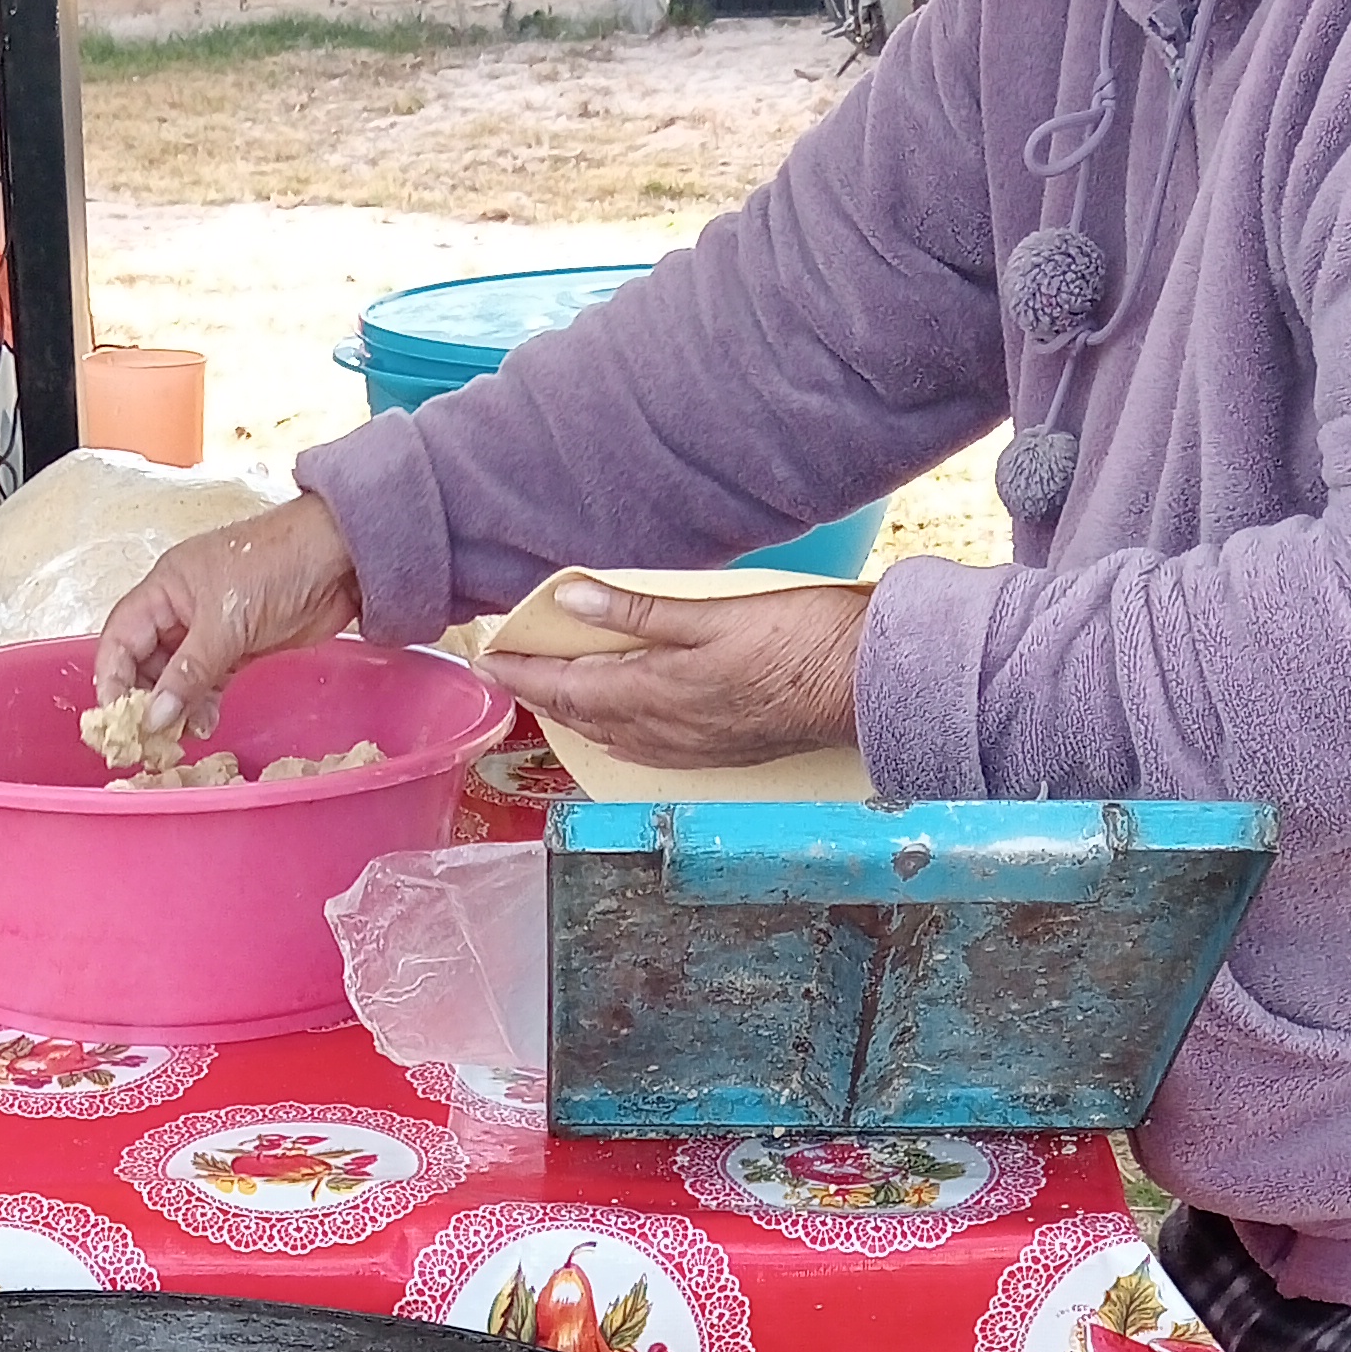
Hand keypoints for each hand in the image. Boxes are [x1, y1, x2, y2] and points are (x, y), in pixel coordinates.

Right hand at [95, 493, 362, 737]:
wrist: (339, 559)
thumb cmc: (279, 565)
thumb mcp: (226, 621)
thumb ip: (188, 672)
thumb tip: (155, 717)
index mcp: (166, 588)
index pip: (121, 637)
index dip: (112, 678)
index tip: (117, 718)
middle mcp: (180, 608)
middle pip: (143, 661)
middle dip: (143, 700)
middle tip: (148, 738)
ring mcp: (208, 630)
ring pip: (174, 677)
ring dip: (174, 708)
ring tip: (180, 736)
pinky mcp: (236, 648)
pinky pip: (205, 683)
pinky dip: (201, 705)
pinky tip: (205, 724)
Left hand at [482, 577, 872, 768]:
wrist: (864, 687)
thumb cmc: (800, 641)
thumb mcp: (713, 614)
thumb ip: (637, 613)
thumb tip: (569, 602)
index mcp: (656, 692)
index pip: (568, 685)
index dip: (523, 673)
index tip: (487, 659)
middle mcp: (664, 729)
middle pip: (582, 714)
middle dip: (539, 694)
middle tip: (505, 673)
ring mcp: (691, 745)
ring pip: (610, 734)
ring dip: (574, 715)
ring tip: (547, 696)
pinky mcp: (717, 749)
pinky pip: (644, 747)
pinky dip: (613, 734)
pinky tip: (613, 729)